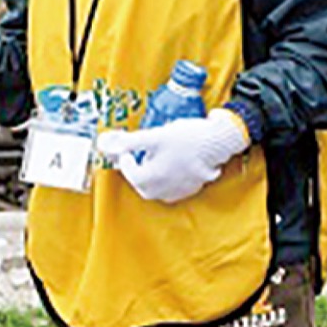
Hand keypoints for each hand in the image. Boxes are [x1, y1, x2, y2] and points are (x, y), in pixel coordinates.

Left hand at [96, 109, 248, 203]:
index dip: (125, 162)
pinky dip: (167, 179)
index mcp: (153, 178)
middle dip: (137, 172)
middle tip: (137, 157)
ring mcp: (180, 190)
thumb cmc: (186, 138)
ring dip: (151, 177)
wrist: (218, 141)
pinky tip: (171, 165)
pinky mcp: (192, 187)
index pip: (130, 175)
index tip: (127, 152)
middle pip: (142, 185)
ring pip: (157, 189)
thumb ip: (130, 142)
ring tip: (155, 159)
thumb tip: (108, 144)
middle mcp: (165, 189)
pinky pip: (173, 188)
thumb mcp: (154, 136)